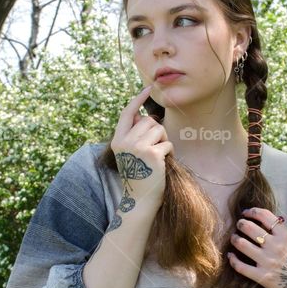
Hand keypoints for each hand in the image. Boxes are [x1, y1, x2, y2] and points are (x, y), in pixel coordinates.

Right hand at [110, 85, 172, 212]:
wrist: (140, 199)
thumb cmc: (138, 175)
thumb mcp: (131, 153)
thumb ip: (134, 134)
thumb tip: (142, 114)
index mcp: (117, 140)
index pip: (128, 113)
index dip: (138, 99)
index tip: (148, 88)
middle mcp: (125, 142)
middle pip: (148, 120)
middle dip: (156, 132)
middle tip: (153, 149)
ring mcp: (138, 147)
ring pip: (159, 129)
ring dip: (163, 141)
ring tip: (156, 157)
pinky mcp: (152, 154)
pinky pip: (167, 143)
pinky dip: (169, 152)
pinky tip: (162, 164)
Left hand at [227, 206, 286, 287]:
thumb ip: (280, 233)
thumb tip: (262, 221)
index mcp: (285, 236)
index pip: (264, 215)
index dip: (251, 211)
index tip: (246, 213)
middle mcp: (275, 246)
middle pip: (249, 228)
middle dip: (240, 224)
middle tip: (239, 225)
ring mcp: (267, 262)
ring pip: (241, 244)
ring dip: (234, 239)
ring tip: (234, 238)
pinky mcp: (262, 277)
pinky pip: (241, 266)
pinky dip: (232, 260)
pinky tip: (230, 256)